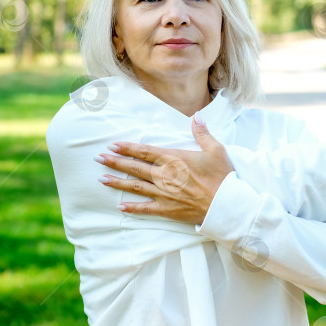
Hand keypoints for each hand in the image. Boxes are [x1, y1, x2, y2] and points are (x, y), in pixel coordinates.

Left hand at [95, 113, 233, 223]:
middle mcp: (165, 176)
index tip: (113, 144)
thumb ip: (202, 133)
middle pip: (135, 167)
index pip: (145, 151)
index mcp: (174, 159)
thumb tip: (196, 116)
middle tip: (98, 158)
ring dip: (117, 182)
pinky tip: (120, 207)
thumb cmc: (222, 177)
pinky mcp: (167, 210)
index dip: (127, 148)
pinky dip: (132, 208)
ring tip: (101, 179)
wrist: (226, 206)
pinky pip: (145, 209)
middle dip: (115, 162)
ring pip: (135, 186)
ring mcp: (164, 194)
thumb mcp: (216, 150)